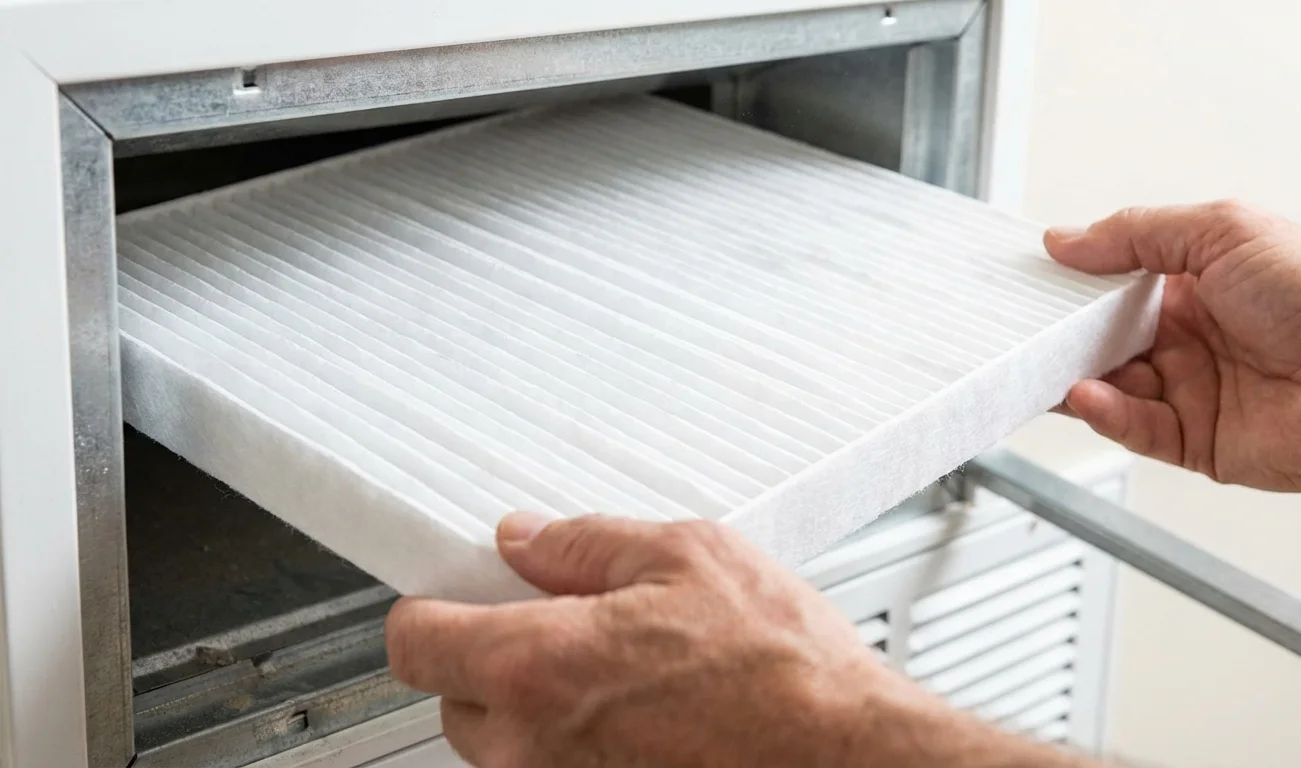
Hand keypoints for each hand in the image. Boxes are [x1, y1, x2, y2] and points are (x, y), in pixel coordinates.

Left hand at [385, 513, 1094, 767]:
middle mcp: (533, 751)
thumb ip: (585, 546)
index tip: (456, 597)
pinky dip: (584, 746)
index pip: (414, 643)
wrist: (847, 761)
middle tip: (568, 628)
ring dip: (542, 708)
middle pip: (456, 699)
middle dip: (497, 660)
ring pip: (509, 747)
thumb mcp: (688, 557)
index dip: (432, 610)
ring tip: (627, 676)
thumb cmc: (785, 673)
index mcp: (538, 669)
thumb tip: (527, 541)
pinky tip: (648, 718)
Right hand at [1047, 200, 1300, 492]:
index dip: (1071, 285)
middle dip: (1060, 337)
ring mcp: (1190, 391)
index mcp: (1193, 286)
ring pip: (1108, 389)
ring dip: (1074, 377)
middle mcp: (1188, 339)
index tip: (1030, 280)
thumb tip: (1067, 240)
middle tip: (1021, 329)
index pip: (1111, 287)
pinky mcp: (1196, 441)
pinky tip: (1089, 395)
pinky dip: (1105, 415)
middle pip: (1100, 342)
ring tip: (1047, 366)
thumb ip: (1136, 235)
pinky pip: (1134, 429)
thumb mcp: (1223, 231)